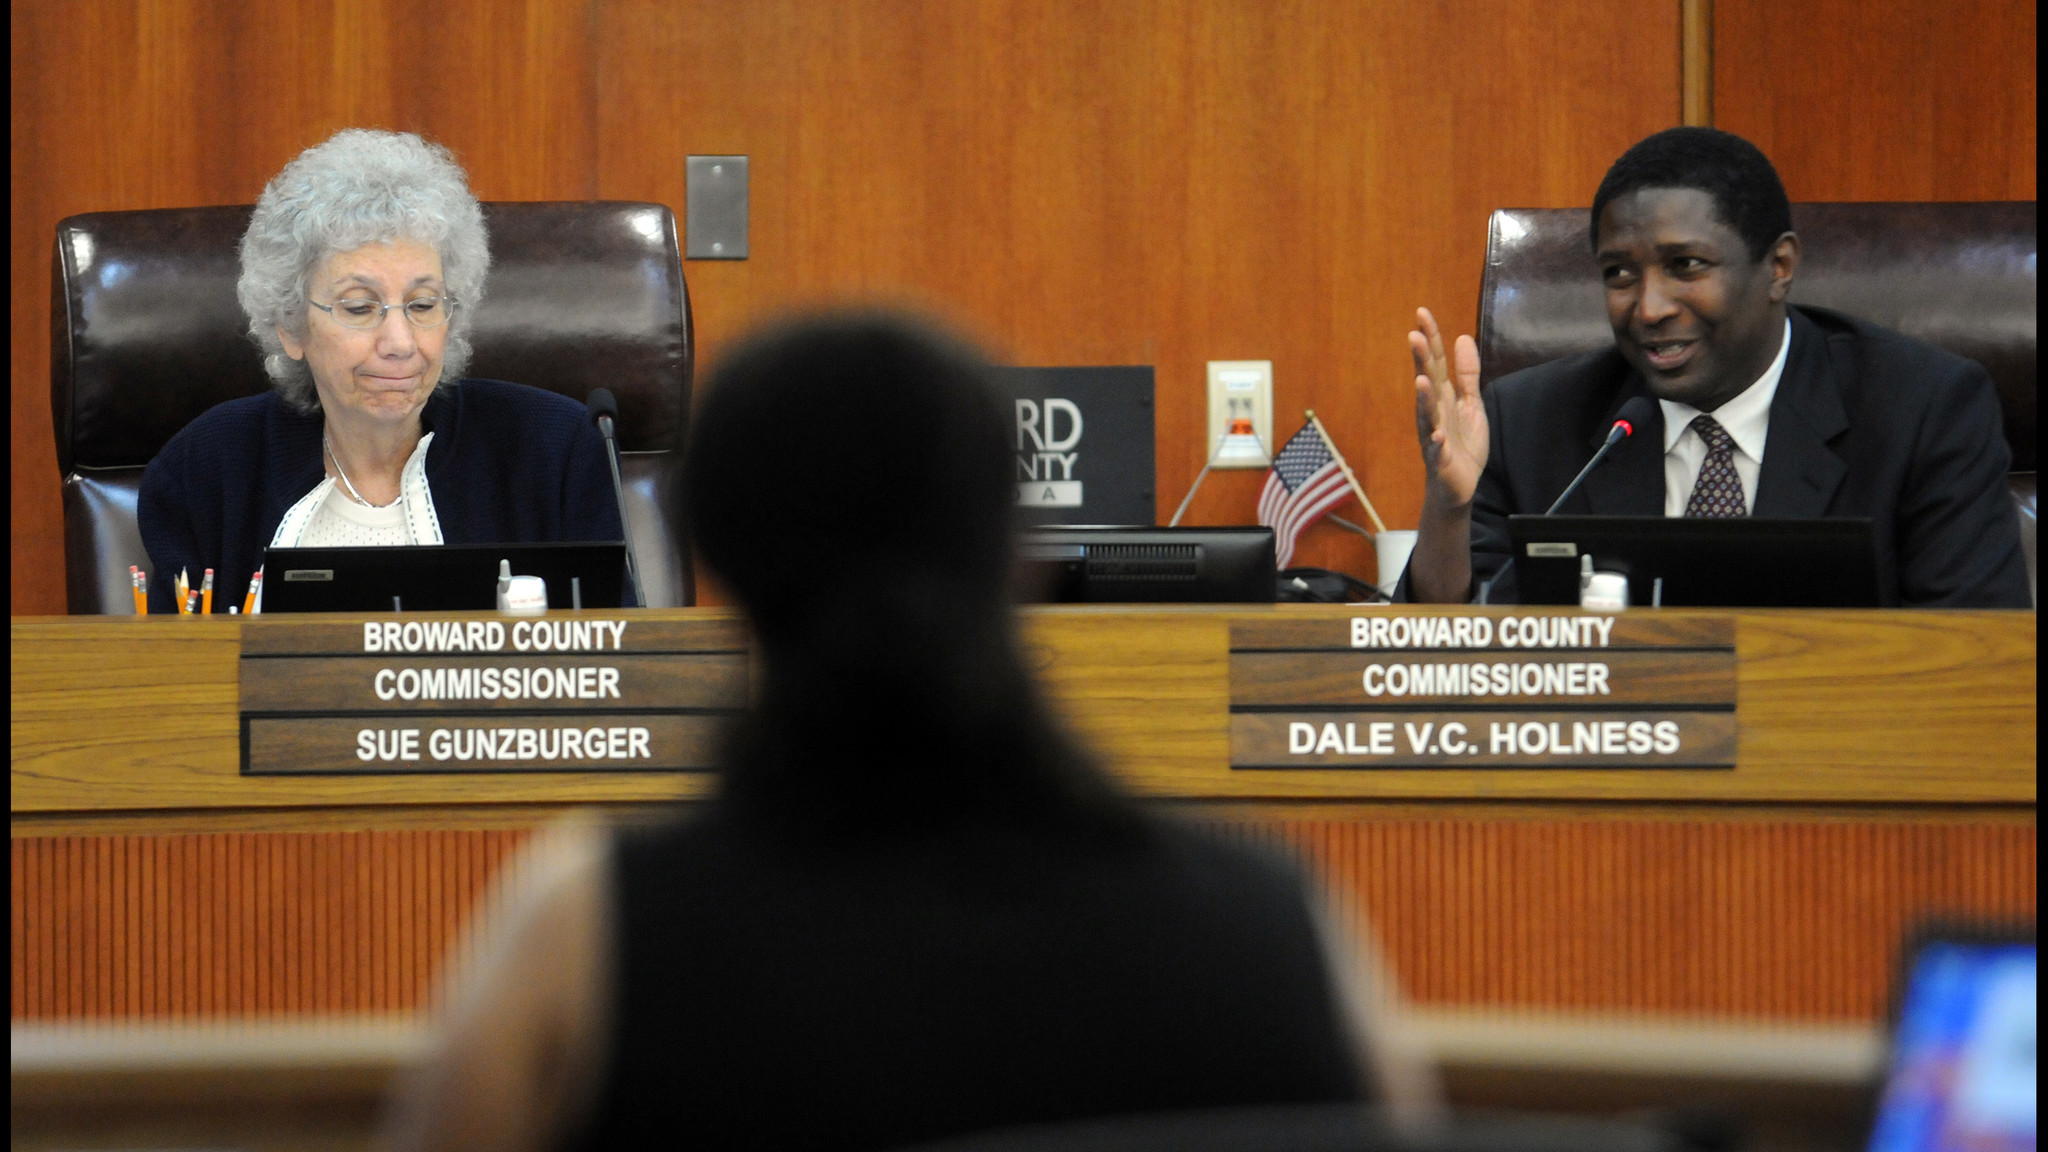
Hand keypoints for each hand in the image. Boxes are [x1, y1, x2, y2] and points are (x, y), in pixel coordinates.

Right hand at [1409, 307, 1487, 506]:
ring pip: (1426, 414)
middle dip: (1421, 360)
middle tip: (1414, 336)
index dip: (1430, 338)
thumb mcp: (1471, 403)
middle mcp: (1433, 411)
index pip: (1434, 361)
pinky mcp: (1440, 459)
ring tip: (1422, 380)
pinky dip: (1435, 442)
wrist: (1459, 485)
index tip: (1422, 313)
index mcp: (1442, 396)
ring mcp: (1433, 434)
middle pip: (1427, 381)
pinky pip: (1436, 450)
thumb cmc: (1461, 443)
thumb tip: (1462, 337)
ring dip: (1424, 398)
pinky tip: (1436, 435)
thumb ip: (1467, 373)